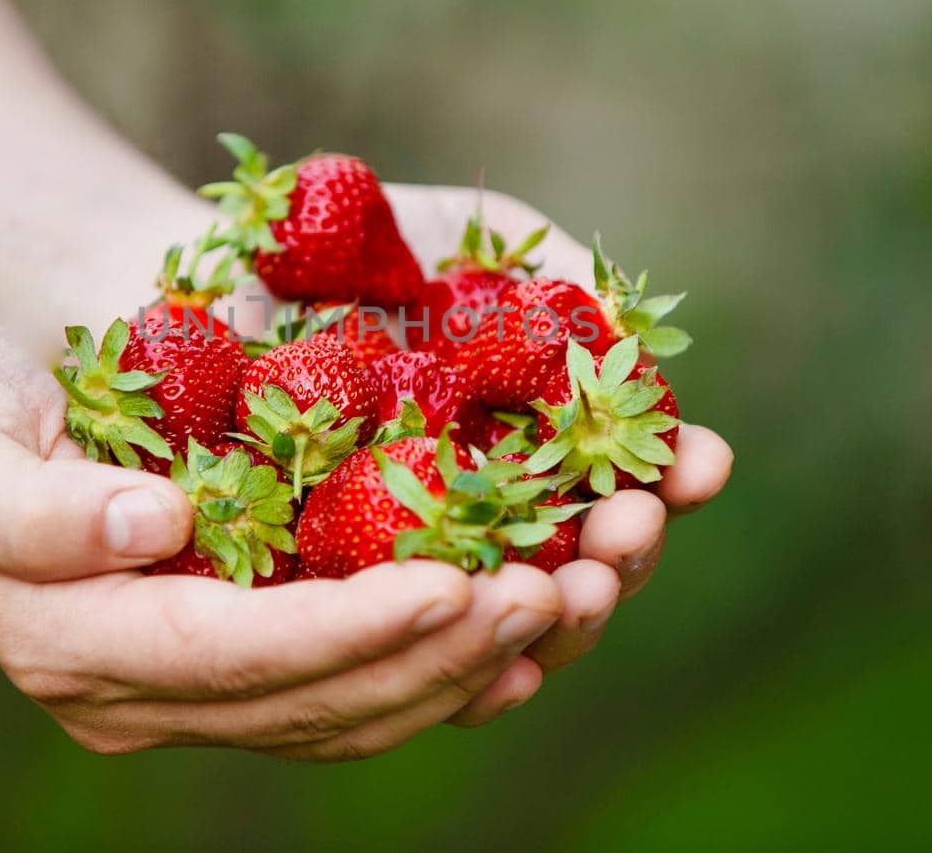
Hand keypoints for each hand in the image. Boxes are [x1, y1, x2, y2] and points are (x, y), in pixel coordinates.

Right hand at [0, 313, 564, 759]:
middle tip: (555, 592)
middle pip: (314, 699)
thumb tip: (157, 530)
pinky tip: (513, 635)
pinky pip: (344, 686)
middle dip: (441, 654)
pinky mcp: (225, 655)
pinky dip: (433, 669)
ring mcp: (183, 686)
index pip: (238, 656)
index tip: (458, 582)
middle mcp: (137, 690)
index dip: (352, 630)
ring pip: (346, 709)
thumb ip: (35, 508)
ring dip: (462, 666)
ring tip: (567, 601)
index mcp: (75, 641)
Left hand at [383, 184, 734, 723]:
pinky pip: (404, 664)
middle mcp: (491, 516)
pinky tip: (500, 672)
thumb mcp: (470, 253)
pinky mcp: (337, 604)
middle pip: (584, 568)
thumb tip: (636, 348)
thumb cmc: (355, 256)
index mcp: (535, 443)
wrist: (228, 276)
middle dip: (624, 553)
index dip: (675, 476)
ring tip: (574, 589)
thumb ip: (556, 292)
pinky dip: (461, 679)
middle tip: (628, 527)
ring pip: (507, 626)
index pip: (626, 480)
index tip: (703, 461)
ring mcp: (417, 566)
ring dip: (559, 622)